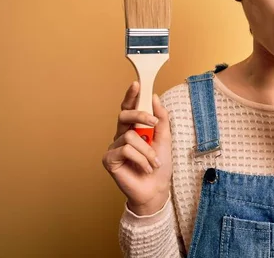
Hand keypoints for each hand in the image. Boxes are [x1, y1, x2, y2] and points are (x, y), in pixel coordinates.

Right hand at [102, 81, 171, 214]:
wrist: (156, 189)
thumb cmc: (159, 165)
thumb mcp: (164, 138)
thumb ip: (160, 118)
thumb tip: (154, 97)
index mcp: (134, 128)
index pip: (130, 108)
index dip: (131, 95)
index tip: (137, 84)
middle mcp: (121, 135)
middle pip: (124, 115)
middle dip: (140, 115)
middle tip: (153, 124)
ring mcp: (114, 147)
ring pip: (130, 136)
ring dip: (147, 150)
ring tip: (153, 162)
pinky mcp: (109, 159)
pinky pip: (125, 150)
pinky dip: (140, 159)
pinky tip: (144, 168)